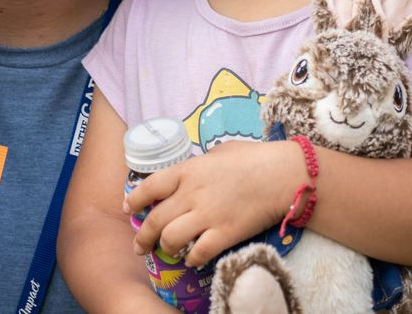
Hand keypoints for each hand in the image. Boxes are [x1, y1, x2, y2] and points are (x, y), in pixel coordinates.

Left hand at [123, 140, 295, 268]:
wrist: (282, 175)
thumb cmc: (254, 158)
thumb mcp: (219, 152)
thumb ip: (201, 164)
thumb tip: (195, 170)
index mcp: (188, 171)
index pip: (150, 187)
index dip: (135, 200)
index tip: (129, 208)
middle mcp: (191, 194)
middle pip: (155, 219)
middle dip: (143, 236)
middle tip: (140, 246)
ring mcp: (207, 215)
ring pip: (171, 238)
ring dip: (165, 248)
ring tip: (166, 251)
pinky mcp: (225, 234)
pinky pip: (198, 253)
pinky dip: (191, 258)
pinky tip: (192, 258)